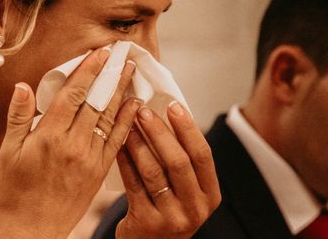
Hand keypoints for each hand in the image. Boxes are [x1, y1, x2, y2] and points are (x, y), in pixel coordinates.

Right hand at [0, 48, 140, 238]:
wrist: (33, 228)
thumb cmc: (14, 190)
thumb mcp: (8, 152)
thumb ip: (18, 117)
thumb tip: (23, 86)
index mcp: (49, 136)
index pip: (73, 95)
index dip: (88, 70)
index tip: (99, 52)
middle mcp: (73, 144)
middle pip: (96, 101)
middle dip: (110, 74)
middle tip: (122, 52)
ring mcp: (89, 158)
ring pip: (110, 118)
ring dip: (122, 91)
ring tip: (131, 70)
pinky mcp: (99, 171)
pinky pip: (117, 141)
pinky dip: (127, 120)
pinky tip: (135, 105)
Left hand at [115, 103, 220, 238]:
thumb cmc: (167, 208)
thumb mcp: (185, 190)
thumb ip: (181, 160)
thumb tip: (166, 112)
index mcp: (210, 195)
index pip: (202, 155)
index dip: (188, 128)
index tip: (173, 105)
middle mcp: (196, 208)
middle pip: (178, 161)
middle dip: (159, 132)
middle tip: (143, 110)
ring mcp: (172, 218)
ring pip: (153, 172)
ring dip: (138, 143)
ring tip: (127, 123)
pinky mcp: (146, 223)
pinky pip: (132, 184)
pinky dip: (124, 161)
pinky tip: (117, 144)